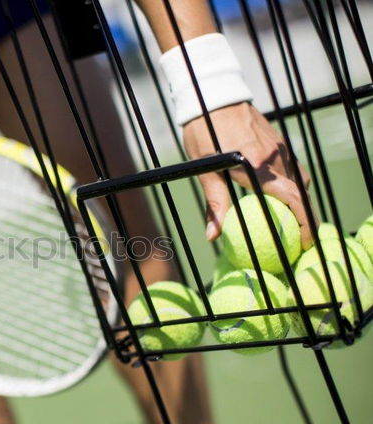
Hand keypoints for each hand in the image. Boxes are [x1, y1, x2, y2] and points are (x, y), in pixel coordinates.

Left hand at [183, 102, 315, 248]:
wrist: (212, 97)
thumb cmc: (204, 132)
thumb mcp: (205, 170)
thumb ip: (214, 203)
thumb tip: (213, 235)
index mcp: (257, 166)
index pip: (292, 197)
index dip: (304, 221)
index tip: (304, 241)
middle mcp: (274, 157)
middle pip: (300, 192)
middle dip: (303, 216)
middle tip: (297, 238)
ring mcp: (279, 148)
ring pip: (298, 179)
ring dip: (297, 199)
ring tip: (287, 219)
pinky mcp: (278, 141)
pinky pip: (292, 167)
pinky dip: (291, 184)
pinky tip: (278, 194)